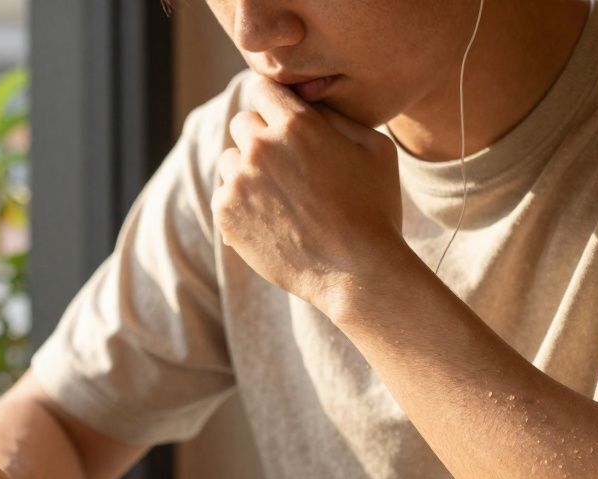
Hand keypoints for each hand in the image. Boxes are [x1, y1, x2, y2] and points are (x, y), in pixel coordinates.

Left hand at [212, 79, 407, 312]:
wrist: (355, 271)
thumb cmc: (374, 208)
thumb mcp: (374, 147)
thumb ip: (336, 117)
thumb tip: (309, 102)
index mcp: (296, 124)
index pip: (263, 88)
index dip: (272, 101)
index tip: (279, 114)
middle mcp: (260, 147)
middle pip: (242, 122)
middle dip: (260, 135)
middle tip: (284, 161)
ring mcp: (238, 182)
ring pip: (229, 159)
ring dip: (247, 170)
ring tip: (280, 195)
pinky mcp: (225, 214)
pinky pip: (223, 194)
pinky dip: (239, 203)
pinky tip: (269, 218)